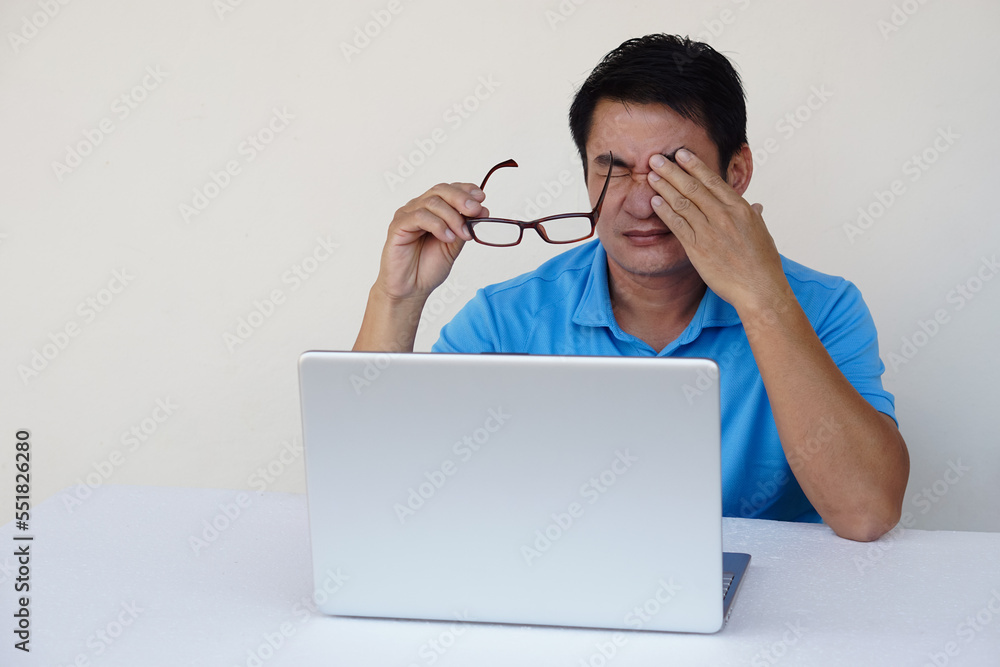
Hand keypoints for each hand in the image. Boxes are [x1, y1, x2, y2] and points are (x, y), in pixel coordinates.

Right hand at [375, 182, 488, 302]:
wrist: (411, 289)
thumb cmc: (428, 267)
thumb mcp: (454, 245)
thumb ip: (464, 227)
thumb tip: (482, 210)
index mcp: (432, 210)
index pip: (449, 189)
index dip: (466, 190)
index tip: (481, 198)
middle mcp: (418, 208)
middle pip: (440, 190)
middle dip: (461, 199)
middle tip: (475, 211)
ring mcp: (407, 215)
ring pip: (432, 202)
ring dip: (452, 217)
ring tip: (462, 234)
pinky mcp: (398, 226)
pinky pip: (419, 216)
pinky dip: (438, 225)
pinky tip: (447, 237)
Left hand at [645, 149, 786, 312]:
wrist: (760, 289)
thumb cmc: (763, 263)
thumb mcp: (762, 232)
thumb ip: (754, 215)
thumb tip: (756, 205)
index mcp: (740, 208)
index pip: (713, 180)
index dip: (694, 165)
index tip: (681, 154)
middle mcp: (724, 216)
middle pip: (693, 187)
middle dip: (672, 171)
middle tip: (656, 159)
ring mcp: (710, 231)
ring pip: (683, 203)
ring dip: (664, 187)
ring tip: (651, 176)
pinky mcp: (698, 248)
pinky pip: (678, 225)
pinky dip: (665, 211)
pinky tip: (654, 202)